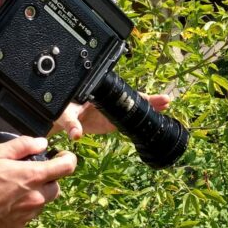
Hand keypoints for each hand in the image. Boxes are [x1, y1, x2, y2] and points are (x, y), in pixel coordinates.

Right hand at [0, 135, 76, 227]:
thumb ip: (22, 146)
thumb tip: (41, 143)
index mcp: (32, 177)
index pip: (66, 168)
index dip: (68, 159)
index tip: (63, 157)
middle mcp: (35, 198)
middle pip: (56, 187)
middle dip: (48, 179)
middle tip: (28, 174)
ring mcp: (28, 216)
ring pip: (42, 202)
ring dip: (34, 194)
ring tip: (10, 190)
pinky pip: (28, 215)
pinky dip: (22, 208)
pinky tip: (3, 204)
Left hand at [52, 94, 171, 139]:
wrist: (61, 120)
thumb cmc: (62, 111)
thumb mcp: (65, 115)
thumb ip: (70, 124)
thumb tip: (76, 134)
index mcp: (98, 93)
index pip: (121, 93)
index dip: (137, 95)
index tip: (148, 96)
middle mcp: (108, 100)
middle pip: (132, 98)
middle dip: (150, 99)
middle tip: (166, 100)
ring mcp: (112, 110)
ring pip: (133, 108)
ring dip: (149, 107)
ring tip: (166, 106)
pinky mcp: (112, 121)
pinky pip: (128, 120)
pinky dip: (141, 120)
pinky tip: (155, 119)